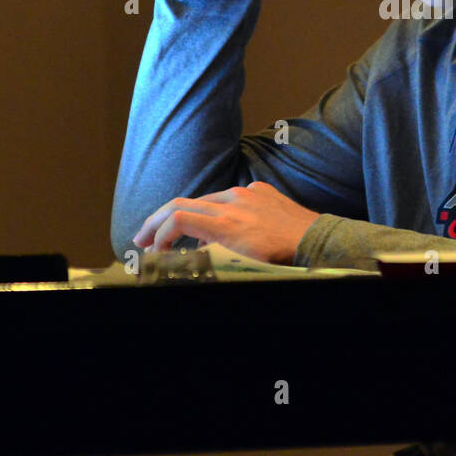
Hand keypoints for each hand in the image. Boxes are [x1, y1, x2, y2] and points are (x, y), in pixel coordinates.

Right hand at [132, 181, 319, 264]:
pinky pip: (228, 197)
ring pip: (204, 200)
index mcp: (225, 223)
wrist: (315, 240)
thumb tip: (180, 259)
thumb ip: (206, 259)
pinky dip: (214, 211)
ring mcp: (246, 192)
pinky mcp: (259, 190)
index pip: (177, 220)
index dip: (158, 236)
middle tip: (140, 239)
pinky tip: (214, 226)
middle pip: (181, 204)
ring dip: (185, 217)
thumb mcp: (237, 265)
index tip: (152, 253)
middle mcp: (232, 202)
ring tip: (176, 236)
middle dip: (156, 222)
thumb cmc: (280, 260)